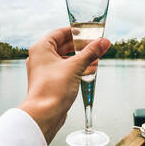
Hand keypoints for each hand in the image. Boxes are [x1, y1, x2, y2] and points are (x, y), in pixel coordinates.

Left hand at [19, 27, 109, 143]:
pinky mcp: (50, 82)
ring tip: (96, 58)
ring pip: (65, 59)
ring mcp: (44, 71)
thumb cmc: (54, 88)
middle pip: (63, 45)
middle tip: (95, 45)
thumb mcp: (75, 66)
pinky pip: (64, 70)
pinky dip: (76, 68)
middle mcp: (40, 58)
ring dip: (80, 58)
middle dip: (81, 46)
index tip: (88, 32)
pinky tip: (89, 70)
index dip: (75, 31)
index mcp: (41, 48)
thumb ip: (91, 52)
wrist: (44, 114)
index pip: (60, 32)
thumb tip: (104, 42)